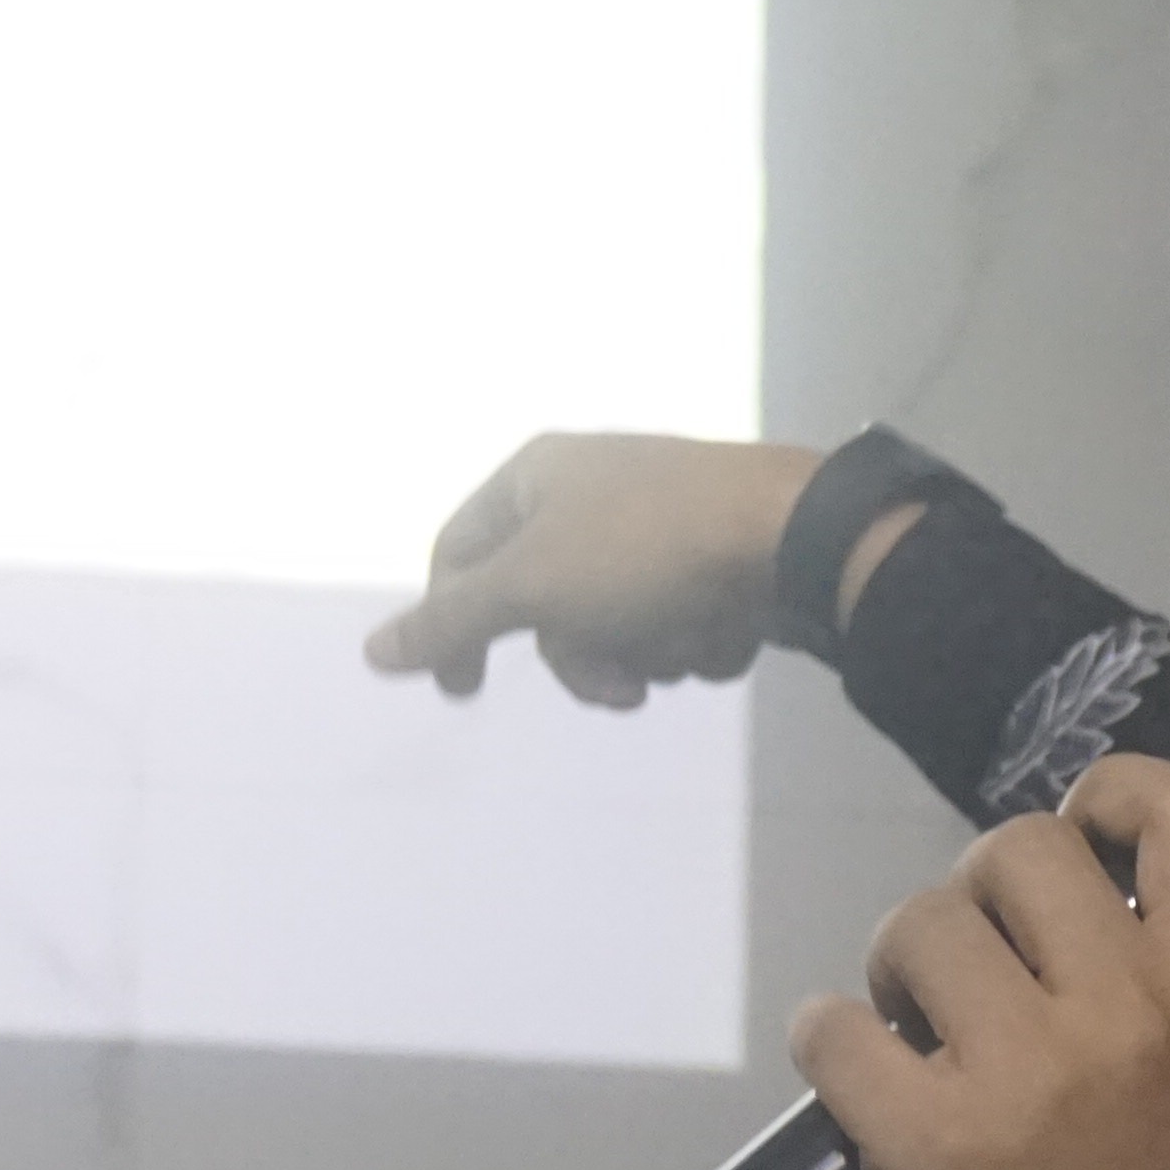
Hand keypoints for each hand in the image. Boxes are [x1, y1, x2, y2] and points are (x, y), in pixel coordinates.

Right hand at [365, 433, 818, 706]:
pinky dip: (696, 642)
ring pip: (616, 627)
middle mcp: (591, 492)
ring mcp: (656, 527)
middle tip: (619, 684)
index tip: (463, 693)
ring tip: (685, 644)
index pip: (457, 553)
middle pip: (543, 607)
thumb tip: (373, 651)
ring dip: (647, 655)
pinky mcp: (713, 562)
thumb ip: (452, 621)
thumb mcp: (531, 585)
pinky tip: (728, 631)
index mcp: (536, 475)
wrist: (796, 538)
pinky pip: (676, 625)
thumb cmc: (646, 549)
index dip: (450, 623)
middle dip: (585, 657)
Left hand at [789, 754, 1169, 1169]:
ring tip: (913, 1030)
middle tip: (971, 967)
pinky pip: (836, 1030)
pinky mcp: (925, 1143)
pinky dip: (829, 1041)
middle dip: (979, 893)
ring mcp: (1022, 1077)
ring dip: (899, 966)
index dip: (1116, 792)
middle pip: (1021, 851)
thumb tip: (1086, 922)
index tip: (1082, 827)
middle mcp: (1127, 1016)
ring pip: (921, 925)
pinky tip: (853, 1075)